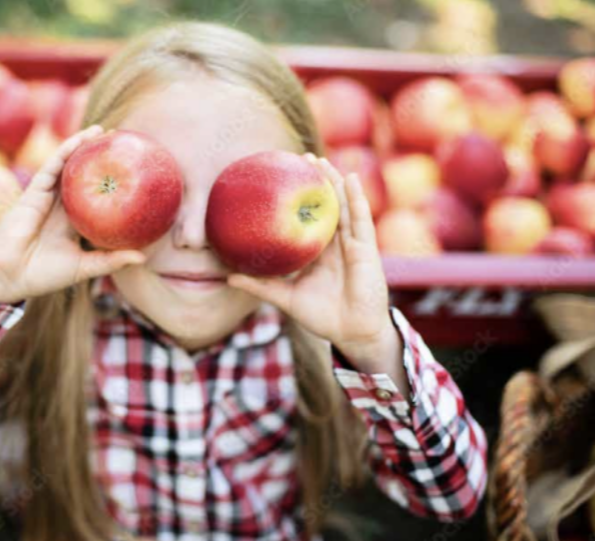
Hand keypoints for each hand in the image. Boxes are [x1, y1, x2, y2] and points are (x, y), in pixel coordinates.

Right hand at [0, 125, 145, 304]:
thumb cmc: (44, 275)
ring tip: (102, 131)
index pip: (94, 196)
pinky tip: (80, 139)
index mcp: (73, 221)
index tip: (132, 169)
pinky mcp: (34, 192)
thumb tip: (142, 257)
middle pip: (82, 175)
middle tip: (121, 141)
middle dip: (98, 157)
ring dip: (82, 146)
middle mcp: (61, 206)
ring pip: (67, 165)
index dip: (109, 181)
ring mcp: (47, 197)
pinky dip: (65, 150)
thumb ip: (111, 260)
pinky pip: (51, 166)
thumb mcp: (85, 266)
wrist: (9, 276)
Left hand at [227, 154, 398, 369]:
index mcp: (318, 252)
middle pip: (325, 205)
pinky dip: (356, 197)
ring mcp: (352, 244)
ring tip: (320, 161)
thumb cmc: (322, 316)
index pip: (307, 218)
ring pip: (342, 205)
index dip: (298, 197)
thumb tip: (228, 278)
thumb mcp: (285, 298)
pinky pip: (361, 219)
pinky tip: (350, 178)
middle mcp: (335, 243)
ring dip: (333, 181)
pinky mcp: (366, 249)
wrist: (351, 333)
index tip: (283, 176)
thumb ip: (261, 286)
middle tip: (300, 157)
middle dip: (315, 181)